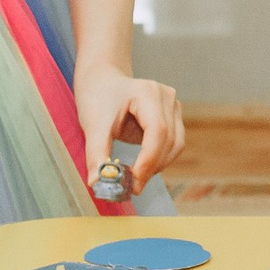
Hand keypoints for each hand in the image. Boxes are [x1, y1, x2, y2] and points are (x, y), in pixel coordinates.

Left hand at [75, 63, 183, 195]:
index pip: (158, 131)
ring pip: (176, 145)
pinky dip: (159, 159)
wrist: (103, 81)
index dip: (149, 159)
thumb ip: (97, 154)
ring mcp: (173, 106)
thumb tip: (97, 184)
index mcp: (148, 93)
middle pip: (170, 140)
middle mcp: (167, 97)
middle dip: (152, 167)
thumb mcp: (93, 125)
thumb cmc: (98, 98)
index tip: (133, 182)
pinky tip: (141, 167)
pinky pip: (173, 144)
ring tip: (134, 178)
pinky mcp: (173, 117)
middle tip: (131, 188)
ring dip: (158, 166)